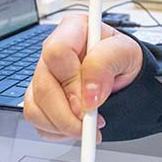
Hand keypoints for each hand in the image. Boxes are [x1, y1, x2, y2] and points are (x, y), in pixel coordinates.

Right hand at [24, 14, 143, 140]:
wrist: (126, 78)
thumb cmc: (124, 60)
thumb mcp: (126, 53)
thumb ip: (105, 64)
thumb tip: (88, 93)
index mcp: (72, 30)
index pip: (56, 52)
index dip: (71, 82)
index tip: (91, 102)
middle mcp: (52, 51)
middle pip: (43, 86)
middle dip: (67, 113)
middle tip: (90, 124)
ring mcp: (43, 75)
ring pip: (35, 106)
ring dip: (63, 125)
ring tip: (88, 126)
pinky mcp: (39, 97)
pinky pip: (37, 120)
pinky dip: (57, 130)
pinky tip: (76, 124)